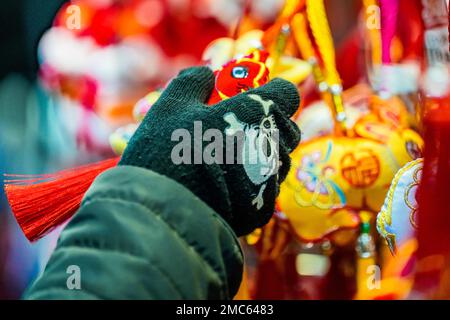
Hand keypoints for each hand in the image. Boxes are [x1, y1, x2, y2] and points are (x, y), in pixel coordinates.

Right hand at [119, 66, 300, 235]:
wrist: (164, 212)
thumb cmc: (168, 150)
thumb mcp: (172, 104)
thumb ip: (193, 80)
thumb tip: (207, 74)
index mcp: (257, 112)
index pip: (287, 92)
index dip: (271, 92)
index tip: (251, 97)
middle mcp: (273, 144)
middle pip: (287, 128)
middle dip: (268, 123)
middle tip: (237, 128)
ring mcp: (271, 179)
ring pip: (279, 158)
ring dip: (262, 153)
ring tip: (229, 159)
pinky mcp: (263, 208)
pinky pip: (267, 187)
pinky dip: (253, 182)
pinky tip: (226, 186)